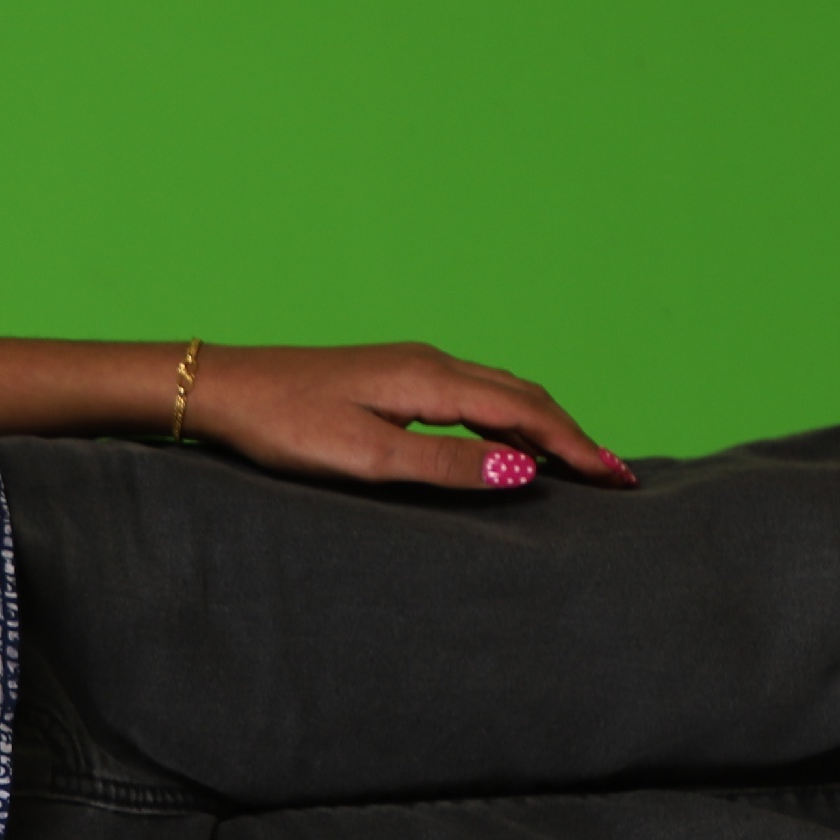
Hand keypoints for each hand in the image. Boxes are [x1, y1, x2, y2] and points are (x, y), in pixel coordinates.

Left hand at [184, 343, 637, 491]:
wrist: (223, 389)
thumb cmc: (284, 427)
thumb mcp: (366, 458)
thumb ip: (445, 466)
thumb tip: (522, 472)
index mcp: (432, 381)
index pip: (527, 413)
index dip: (576, 446)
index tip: (616, 477)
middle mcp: (431, 362)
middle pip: (524, 396)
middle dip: (572, 435)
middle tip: (614, 475)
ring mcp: (412, 365)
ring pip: (500, 391)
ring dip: (543, 425)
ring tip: (576, 462)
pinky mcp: (392, 375)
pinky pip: (472, 394)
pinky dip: (507, 418)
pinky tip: (506, 443)